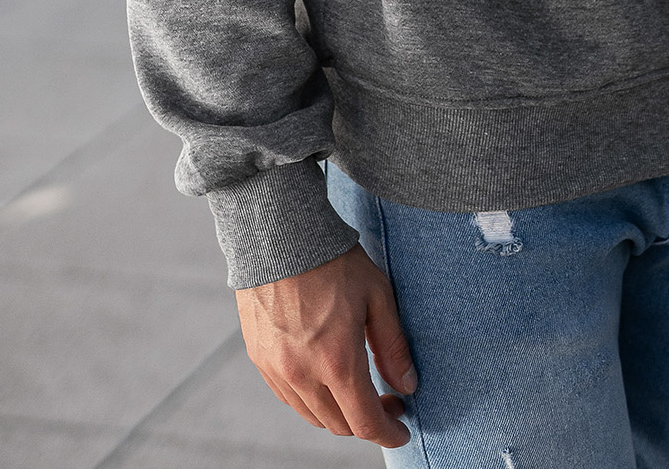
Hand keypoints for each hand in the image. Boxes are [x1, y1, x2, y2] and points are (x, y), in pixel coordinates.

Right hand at [236, 243, 415, 444]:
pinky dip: (312, 399)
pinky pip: (289, 398)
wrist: (278, 235)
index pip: (365, 422)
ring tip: (357, 389)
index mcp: (337, 361)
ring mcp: (277, 370)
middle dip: (367, 421)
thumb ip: (393, 346)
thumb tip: (408, 385)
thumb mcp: (376, 295)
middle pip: (339, 425)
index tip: (401, 428)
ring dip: (339, 413)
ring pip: (313, 416)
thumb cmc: (332, 260)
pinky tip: (326, 377)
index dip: (388, 433)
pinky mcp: (260, 360)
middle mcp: (303, 375)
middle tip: (386, 400)